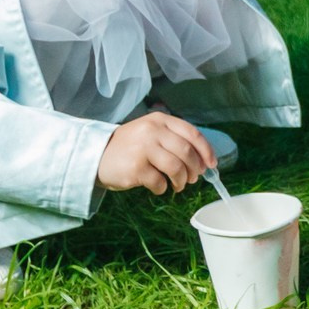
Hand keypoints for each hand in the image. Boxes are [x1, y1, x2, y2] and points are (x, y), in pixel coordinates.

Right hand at [97, 112, 215, 193]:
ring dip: (181, 181)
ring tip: (178, 185)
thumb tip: (203, 160)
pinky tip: (159, 187)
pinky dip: (163, 188)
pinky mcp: (136, 168)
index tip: (212, 164)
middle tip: (193, 178)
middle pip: (186, 152)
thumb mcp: (151, 133)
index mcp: (159, 120)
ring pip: (176, 168)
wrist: (96, 156)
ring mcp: (143, 148)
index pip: (192, 133)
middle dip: (195, 169)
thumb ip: (174, 140)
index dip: (206, 150)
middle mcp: (152, 131)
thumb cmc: (130, 148)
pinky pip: (160, 182)